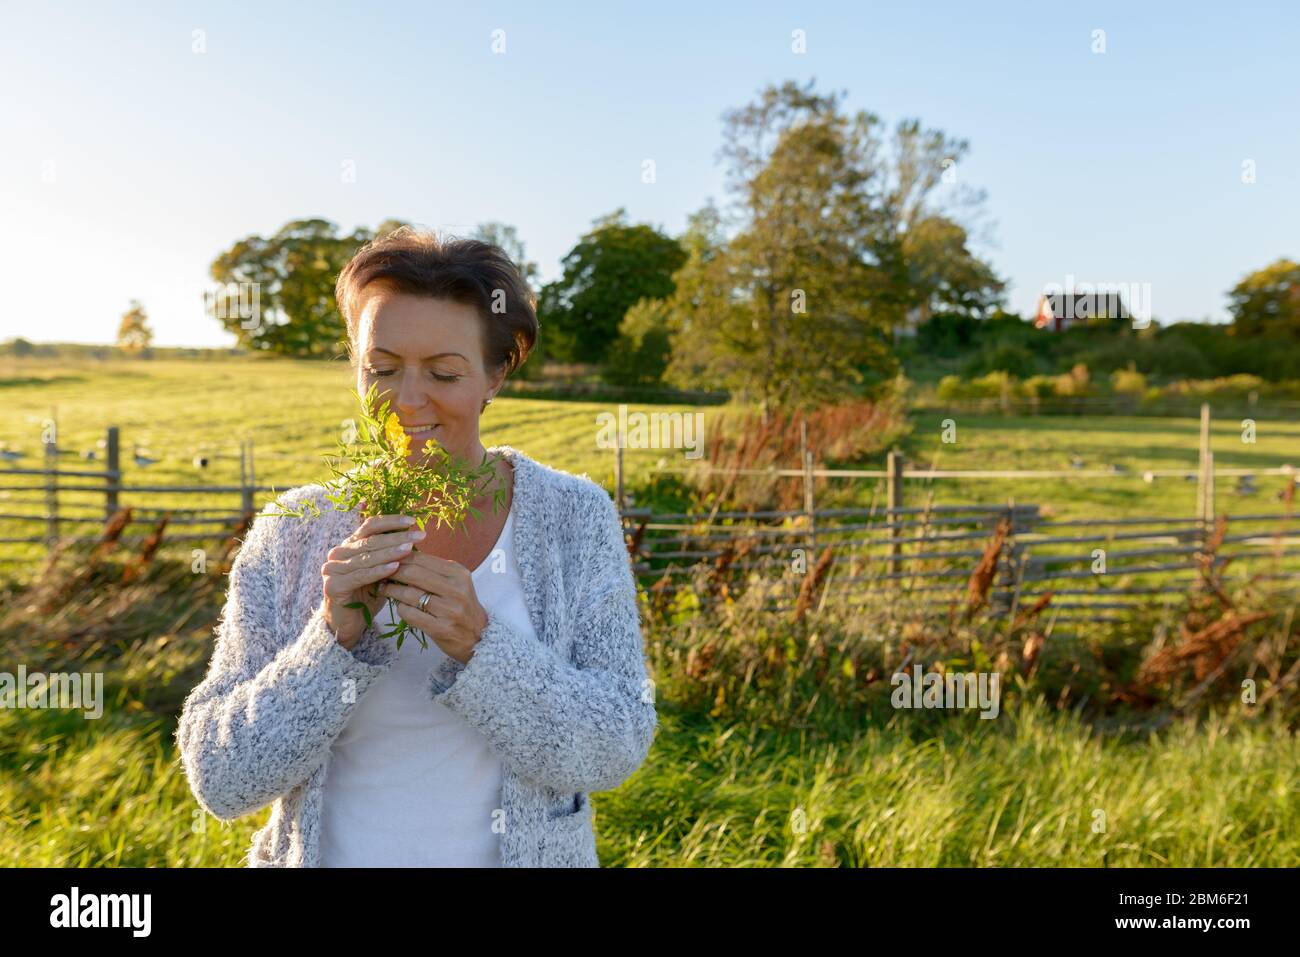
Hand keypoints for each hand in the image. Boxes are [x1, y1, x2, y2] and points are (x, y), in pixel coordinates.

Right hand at [321, 513, 424, 650]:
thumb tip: (413, 537)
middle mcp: (338, 553)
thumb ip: (389, 554)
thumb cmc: (368, 595)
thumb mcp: (381, 571)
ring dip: (390, 552)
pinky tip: (395, 567)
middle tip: (419, 535)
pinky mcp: (333, 586)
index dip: (390, 522)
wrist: (349, 623)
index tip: (412, 521)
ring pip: (366, 557)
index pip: (369, 526)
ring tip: (410, 549)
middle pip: (370, 541)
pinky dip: (378, 571)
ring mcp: (332, 569)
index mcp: (349, 545)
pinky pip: (360, 575)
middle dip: (397, 537)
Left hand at [378, 551, 488, 662]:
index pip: (422, 559)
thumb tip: (403, 555)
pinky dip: (400, 608)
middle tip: (381, 573)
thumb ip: (434, 569)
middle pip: (414, 574)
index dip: (400, 557)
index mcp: (458, 573)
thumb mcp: (456, 582)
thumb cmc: (461, 605)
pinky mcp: (441, 628)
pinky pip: (410, 614)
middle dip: (392, 572)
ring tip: (384, 589)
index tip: (387, 559)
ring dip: (391, 590)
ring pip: (409, 594)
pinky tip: (399, 606)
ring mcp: (449, 610)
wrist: (479, 636)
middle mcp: (456, 589)